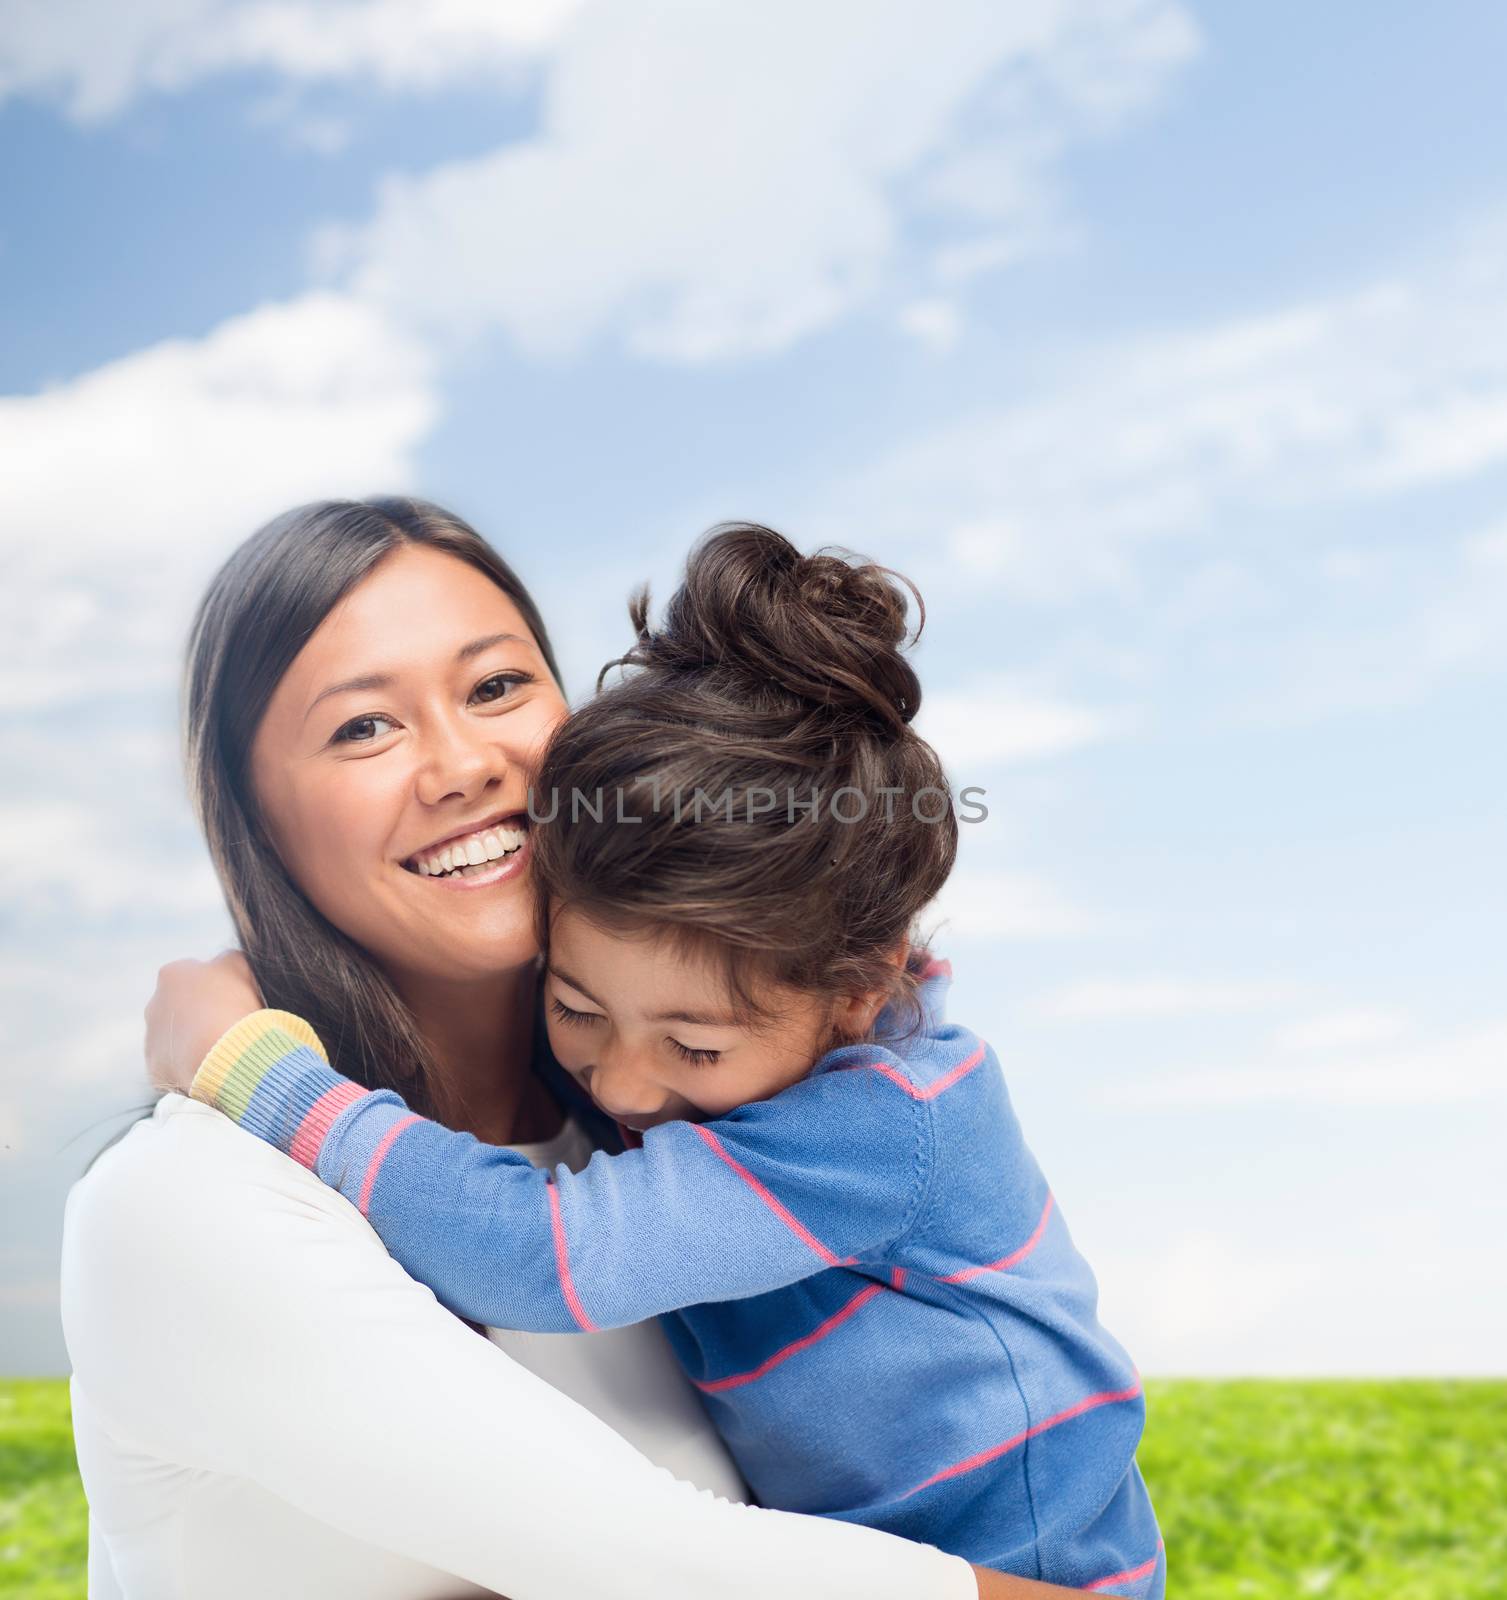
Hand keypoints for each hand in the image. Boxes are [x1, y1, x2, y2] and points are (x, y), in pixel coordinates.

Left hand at [145, 950, 263, 1094]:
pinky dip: (190, 1064)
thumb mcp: (241, 965)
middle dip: (199, 1013)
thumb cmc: (234, 1005)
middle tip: (228, 1023)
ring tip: (221, 1047)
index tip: (233, 999)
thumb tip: (224, 964)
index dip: (216, 986)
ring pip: (174, 1035)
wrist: (224, 1055)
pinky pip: (174, 1064)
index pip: (193, 974)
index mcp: (172, 974)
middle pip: (180, 1005)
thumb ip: (229, 959)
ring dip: (193, 1039)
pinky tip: (212, 1064)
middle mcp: (154, 1004)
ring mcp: (151, 1038)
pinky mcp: (155, 1067)